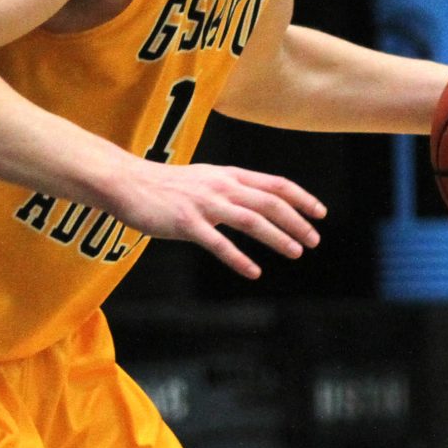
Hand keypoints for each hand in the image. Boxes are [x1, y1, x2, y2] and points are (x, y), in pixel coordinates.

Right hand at [107, 161, 325, 279]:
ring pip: (250, 220)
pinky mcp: (186, 222)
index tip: (321, 213)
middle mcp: (221, 186)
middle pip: (269, 202)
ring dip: (277, 237)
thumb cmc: (165, 185)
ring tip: (296, 252)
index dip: (301, 198)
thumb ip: (230, 188)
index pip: (275, 183)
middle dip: (296, 221)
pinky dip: (238, 258)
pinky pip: (218, 243)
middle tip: (314, 240)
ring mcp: (204, 204)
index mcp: (228, 175)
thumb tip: (257, 201)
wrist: (127, 183)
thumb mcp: (204, 178)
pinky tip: (254, 272)